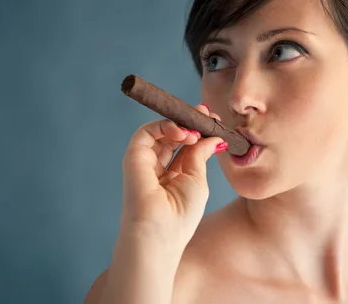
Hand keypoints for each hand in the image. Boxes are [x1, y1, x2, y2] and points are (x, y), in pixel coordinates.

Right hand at [120, 104, 225, 249]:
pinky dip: (164, 126)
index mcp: (173, 175)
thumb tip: (212, 137)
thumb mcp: (197, 179)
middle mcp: (158, 167)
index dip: (198, 130)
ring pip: (159, 131)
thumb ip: (200, 155)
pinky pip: (145, 132)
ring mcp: (144, 161)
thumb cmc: (181, 215)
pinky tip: (182, 133)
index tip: (214, 121)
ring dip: (180, 124)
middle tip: (207, 114)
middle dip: (190, 121)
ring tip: (195, 132)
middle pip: (173, 135)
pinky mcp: (133, 157)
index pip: (185, 145)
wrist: (159, 233)